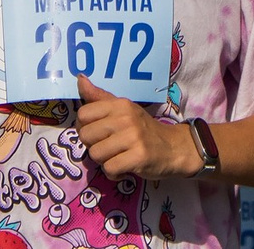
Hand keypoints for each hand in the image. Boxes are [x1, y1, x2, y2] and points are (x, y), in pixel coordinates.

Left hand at [73, 77, 194, 178]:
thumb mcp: (123, 110)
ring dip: (104, 161)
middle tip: (109, 147)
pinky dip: (114, 173)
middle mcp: (125, 118)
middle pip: (86, 135)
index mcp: (120, 104)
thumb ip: (99, 97)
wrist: (173, 148)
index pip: (83, 114)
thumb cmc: (143, 129)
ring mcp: (133, 137)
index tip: (98, 133)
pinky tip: (124, 168)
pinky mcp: (139, 157)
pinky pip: (109, 169)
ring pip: (95, 154)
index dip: (85, 127)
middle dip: (93, 146)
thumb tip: (79, 79)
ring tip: (118, 157)